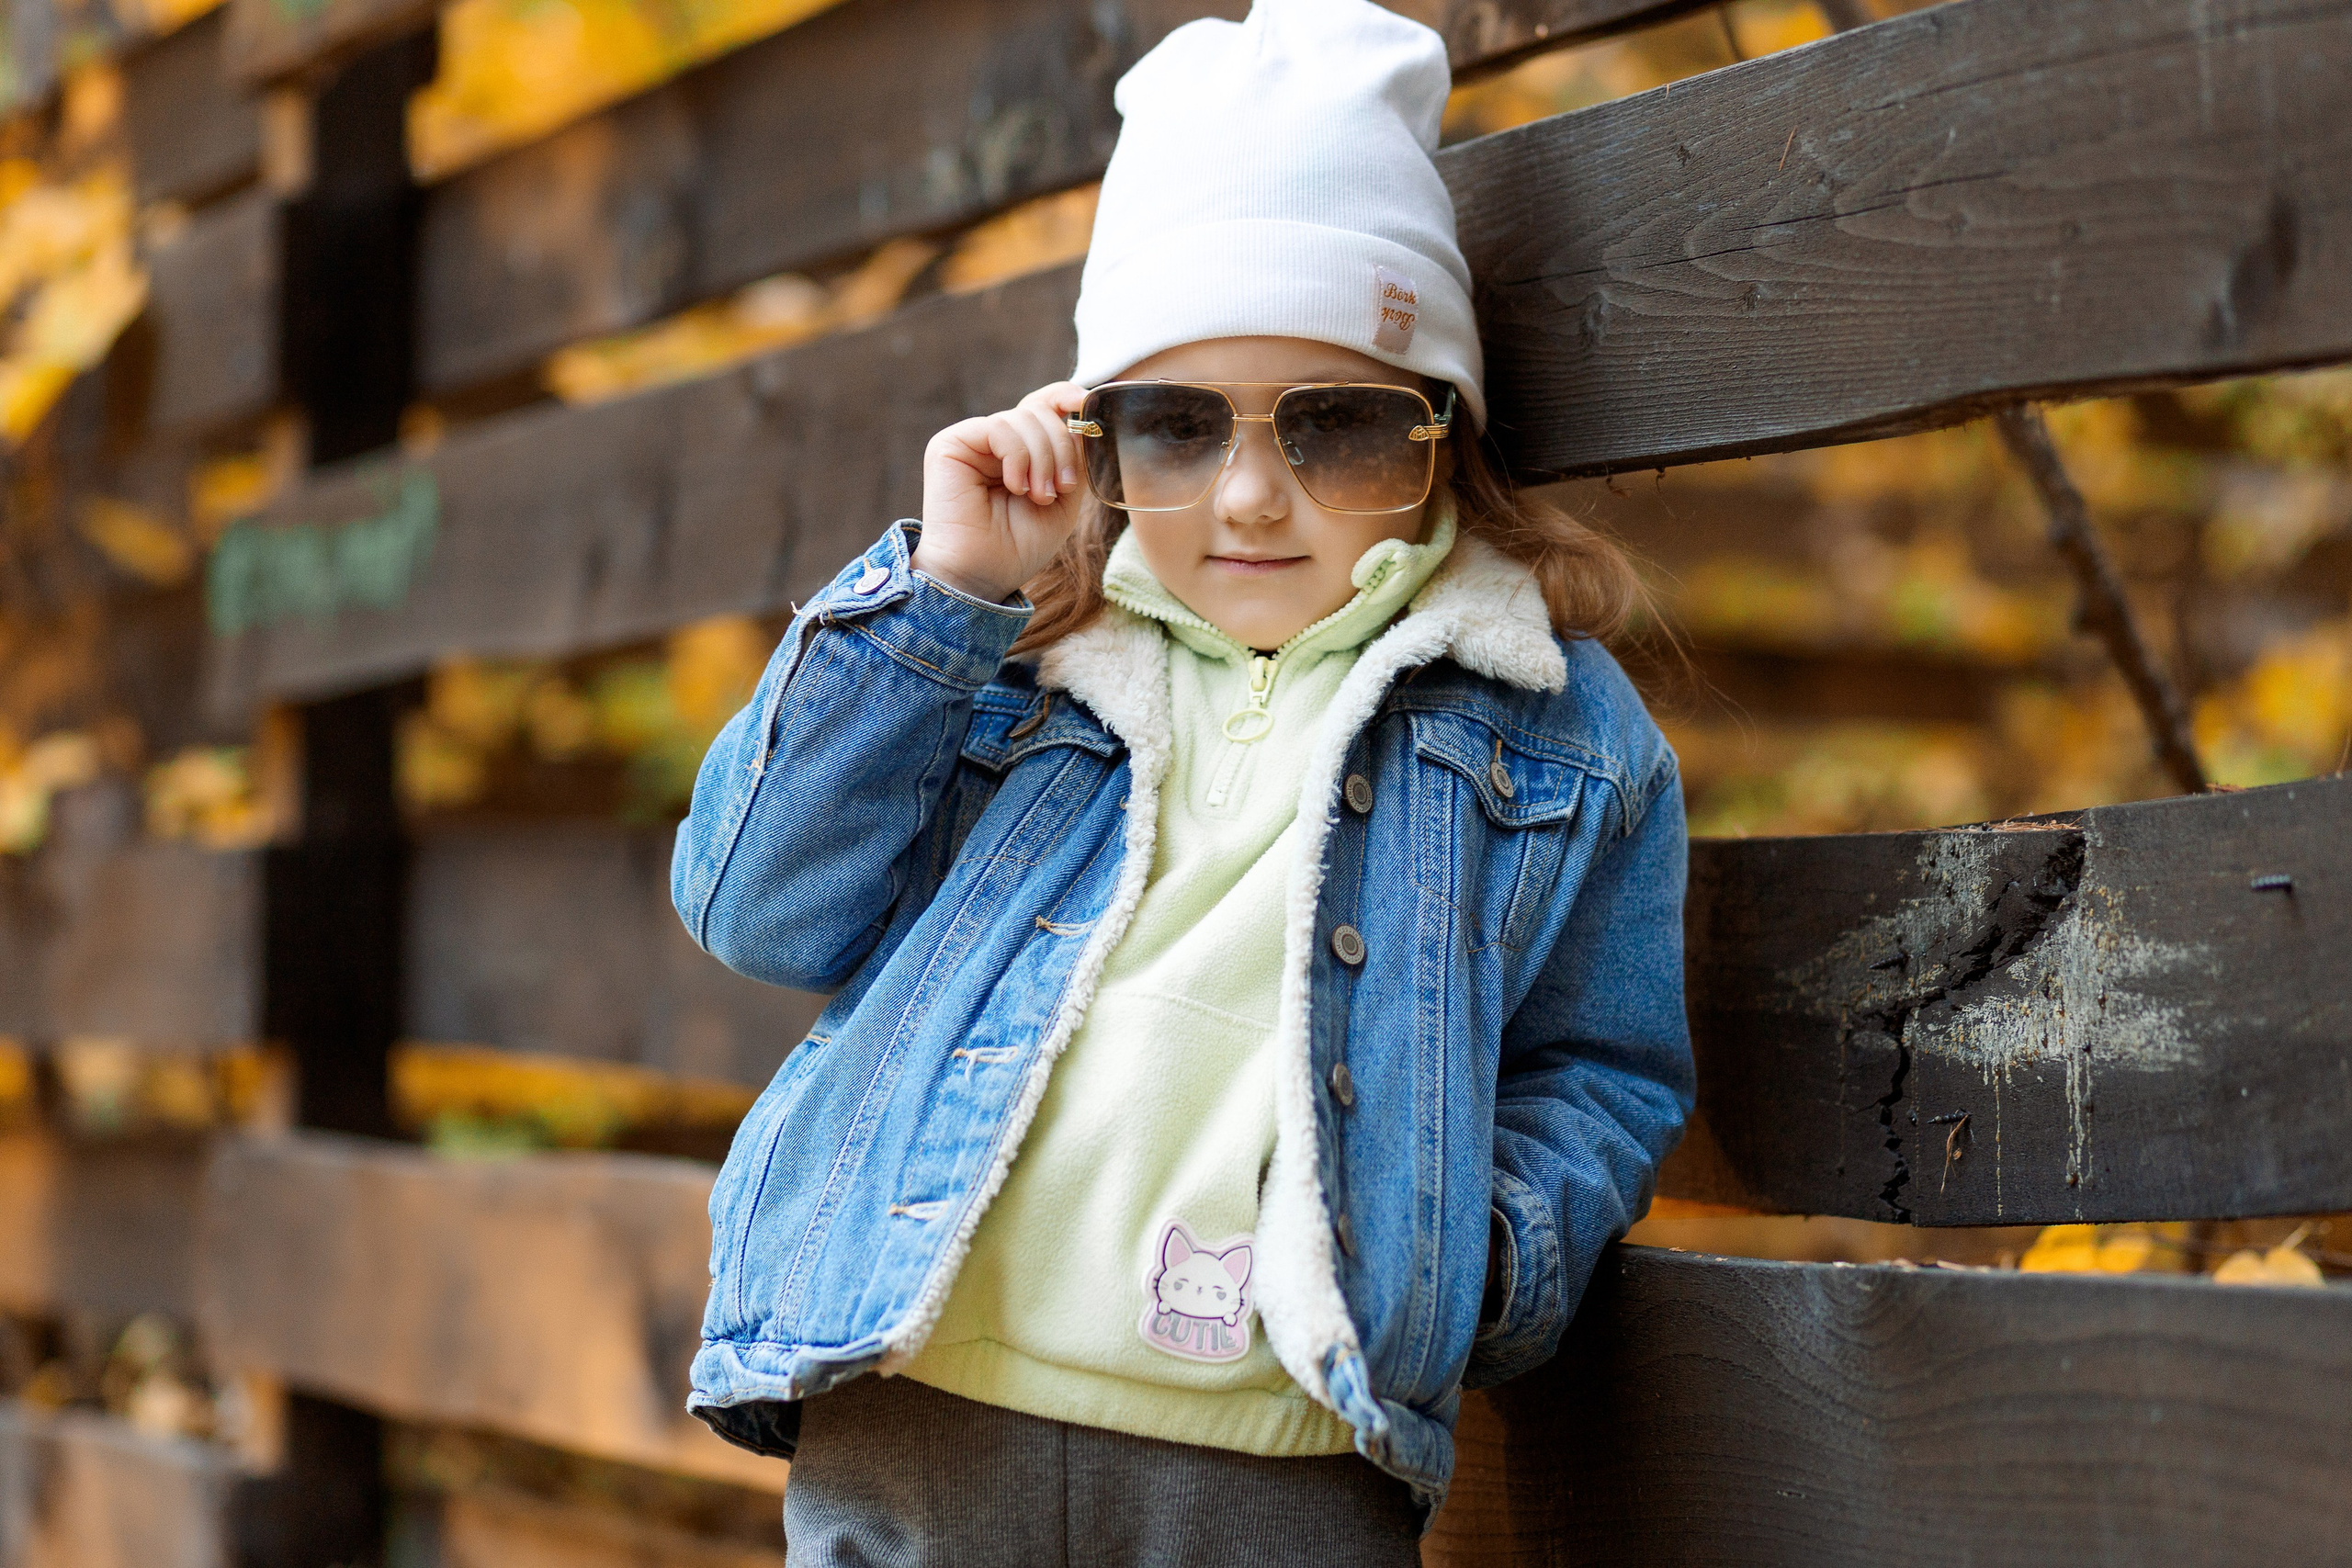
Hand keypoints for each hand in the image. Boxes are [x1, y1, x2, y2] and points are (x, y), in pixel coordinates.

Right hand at [916, 381, 1089, 602]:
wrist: (984, 574)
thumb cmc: (1020, 545)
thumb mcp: (1064, 498)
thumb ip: (1072, 458)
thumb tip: (1078, 418)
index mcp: (1020, 451)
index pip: (1042, 405)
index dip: (1064, 396)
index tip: (1086, 403)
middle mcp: (994, 442)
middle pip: (1039, 411)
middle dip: (1061, 447)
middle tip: (1060, 489)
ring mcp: (972, 441)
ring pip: (1023, 417)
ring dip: (1043, 458)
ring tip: (1038, 496)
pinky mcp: (950, 445)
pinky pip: (999, 428)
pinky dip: (1018, 457)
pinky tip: (1016, 486)